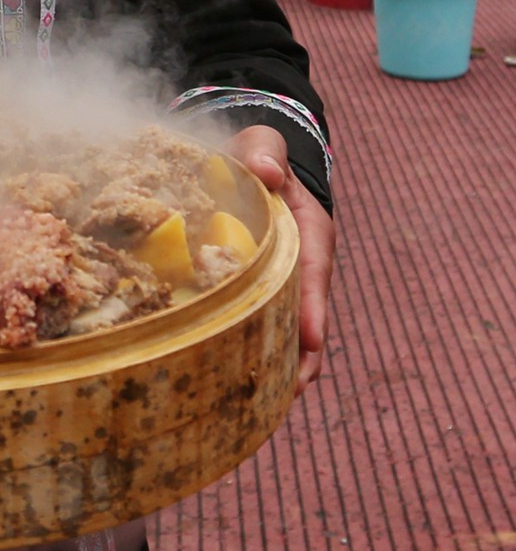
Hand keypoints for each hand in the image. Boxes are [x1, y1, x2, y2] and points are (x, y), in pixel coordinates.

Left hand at [229, 125, 334, 394]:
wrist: (254, 162)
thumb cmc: (258, 155)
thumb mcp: (263, 145)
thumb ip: (264, 151)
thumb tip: (264, 170)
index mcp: (308, 231)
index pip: (313, 272)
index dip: (311, 307)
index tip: (311, 340)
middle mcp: (303, 263)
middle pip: (307, 315)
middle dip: (302, 355)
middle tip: (288, 393)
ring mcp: (285, 280)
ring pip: (289, 327)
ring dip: (283, 363)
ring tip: (266, 405)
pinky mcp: (263, 289)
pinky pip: (266, 322)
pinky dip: (260, 349)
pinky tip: (239, 382)